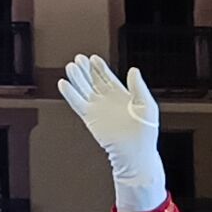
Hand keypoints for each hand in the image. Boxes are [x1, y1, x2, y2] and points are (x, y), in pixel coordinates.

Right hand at [57, 54, 166, 211]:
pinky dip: (70, 94)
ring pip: (83, 90)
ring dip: (76, 78)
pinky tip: (64, 84)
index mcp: (122, 96)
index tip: (93, 58)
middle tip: (78, 59)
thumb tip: (133, 70)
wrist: (135, 154)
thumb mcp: (147, 105)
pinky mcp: (89, 119)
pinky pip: (77, 104)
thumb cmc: (145, 133)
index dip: (100, 68)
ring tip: (70, 67)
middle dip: (85, 70)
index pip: (108, 78)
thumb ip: (139, 87)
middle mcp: (107, 102)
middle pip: (93, 81)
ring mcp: (97, 110)